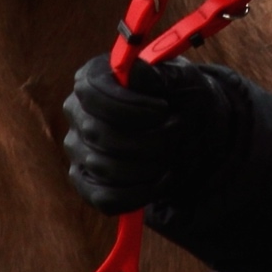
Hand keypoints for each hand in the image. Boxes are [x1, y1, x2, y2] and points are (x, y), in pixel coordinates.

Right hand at [63, 51, 231, 214]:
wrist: (194, 132)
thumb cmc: (182, 99)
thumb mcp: (180, 79)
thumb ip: (156, 74)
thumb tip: (130, 73)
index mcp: (93, 78)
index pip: (91, 91)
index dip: (129, 105)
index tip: (164, 109)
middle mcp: (77, 112)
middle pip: (98, 133)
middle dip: (147, 138)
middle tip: (177, 132)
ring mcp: (78, 149)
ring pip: (103, 167)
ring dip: (148, 166)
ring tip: (172, 154)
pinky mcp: (86, 182)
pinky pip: (104, 198)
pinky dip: (140, 194)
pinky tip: (161, 179)